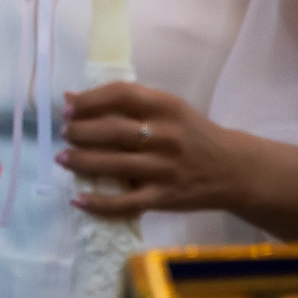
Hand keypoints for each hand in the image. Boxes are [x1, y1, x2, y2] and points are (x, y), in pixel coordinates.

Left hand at [59, 81, 247, 217]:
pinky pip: (124, 203)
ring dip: (80, 161)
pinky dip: (98, 203)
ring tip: (63, 158)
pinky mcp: (164, 198)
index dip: (89, 101)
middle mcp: (166, 136)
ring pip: (112, 165)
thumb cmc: (193, 135)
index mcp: (167, 107)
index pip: (120, 94)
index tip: (70, 108)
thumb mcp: (168, 110)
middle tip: (65, 133)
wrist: (234, 170)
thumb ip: (125, 103)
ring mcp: (165, 169)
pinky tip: (77, 199)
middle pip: (111, 131)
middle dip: (79, 132)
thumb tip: (71, 99)